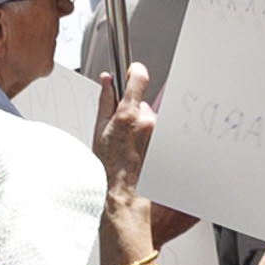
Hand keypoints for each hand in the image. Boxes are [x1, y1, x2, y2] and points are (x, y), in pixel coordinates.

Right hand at [96, 62, 158, 207]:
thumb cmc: (109, 167)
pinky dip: (147, 137)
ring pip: (149, 118)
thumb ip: (105, 101)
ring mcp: (159, 132)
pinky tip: (138, 151)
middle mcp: (148, 121)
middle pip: (141, 102)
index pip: (138, 78)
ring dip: (140, 126)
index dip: (134, 72)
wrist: (125, 192)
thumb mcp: (99, 130)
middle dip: (132, 110)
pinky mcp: (165, 141)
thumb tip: (107, 81)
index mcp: (128, 115)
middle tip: (121, 129)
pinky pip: (156, 131)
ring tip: (129, 145)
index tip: (131, 72)